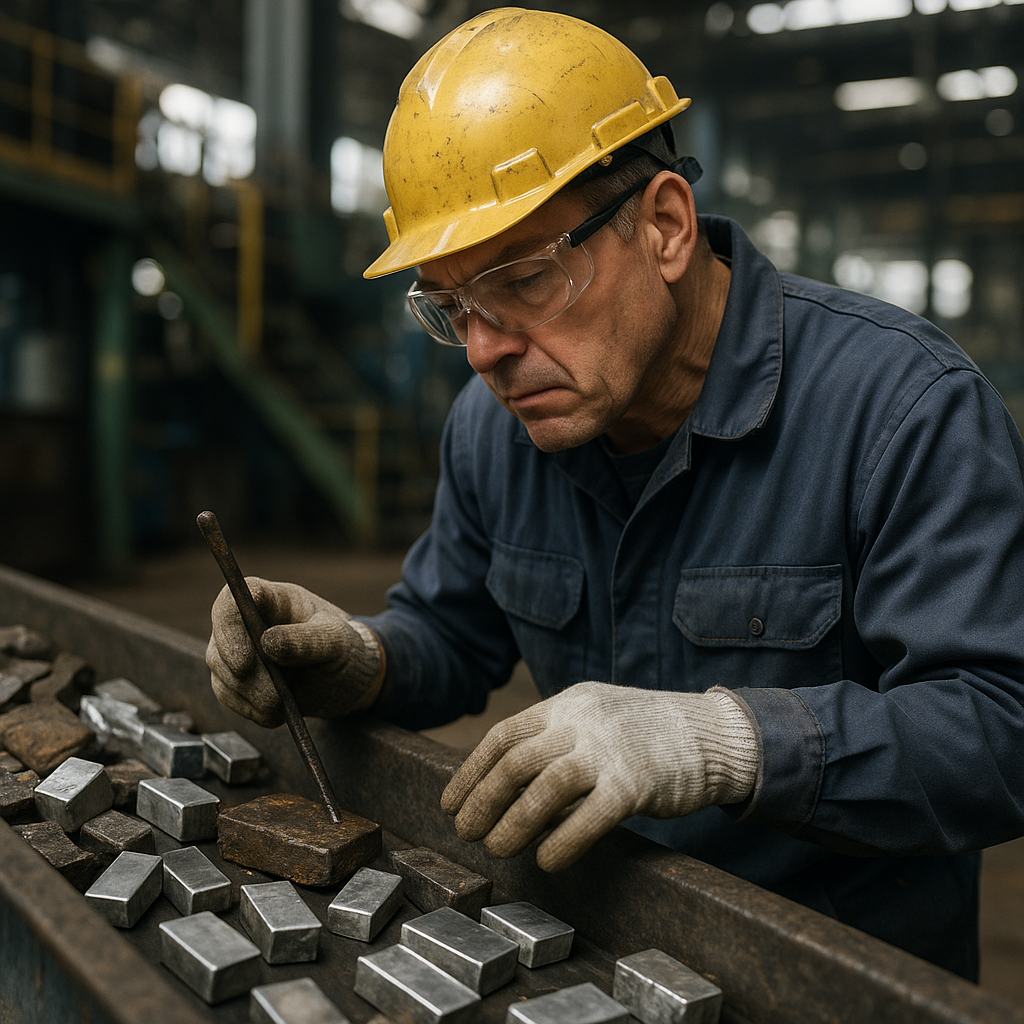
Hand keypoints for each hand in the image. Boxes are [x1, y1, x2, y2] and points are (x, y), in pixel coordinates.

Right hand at [206, 577, 383, 727]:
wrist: (345, 680)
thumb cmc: (343, 649)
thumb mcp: (337, 641)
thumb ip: (307, 640)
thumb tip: (269, 643)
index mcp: (273, 600)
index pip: (234, 598)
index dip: (230, 624)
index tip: (248, 658)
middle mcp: (248, 621)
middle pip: (221, 640)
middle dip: (246, 673)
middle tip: (275, 695)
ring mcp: (236, 650)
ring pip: (221, 672)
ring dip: (253, 694)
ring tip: (284, 701)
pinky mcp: (234, 679)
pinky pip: (228, 696)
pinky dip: (253, 709)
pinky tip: (277, 710)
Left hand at [440, 681, 758, 871]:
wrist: (712, 734)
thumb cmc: (645, 733)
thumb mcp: (594, 717)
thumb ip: (554, 739)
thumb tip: (502, 782)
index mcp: (567, 704)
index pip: (504, 735)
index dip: (470, 771)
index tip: (451, 803)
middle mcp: (583, 722)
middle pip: (515, 761)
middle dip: (483, 801)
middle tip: (465, 832)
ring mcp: (610, 751)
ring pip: (544, 789)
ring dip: (513, 825)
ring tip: (497, 849)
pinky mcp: (636, 784)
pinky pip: (588, 818)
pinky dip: (561, 843)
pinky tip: (546, 861)